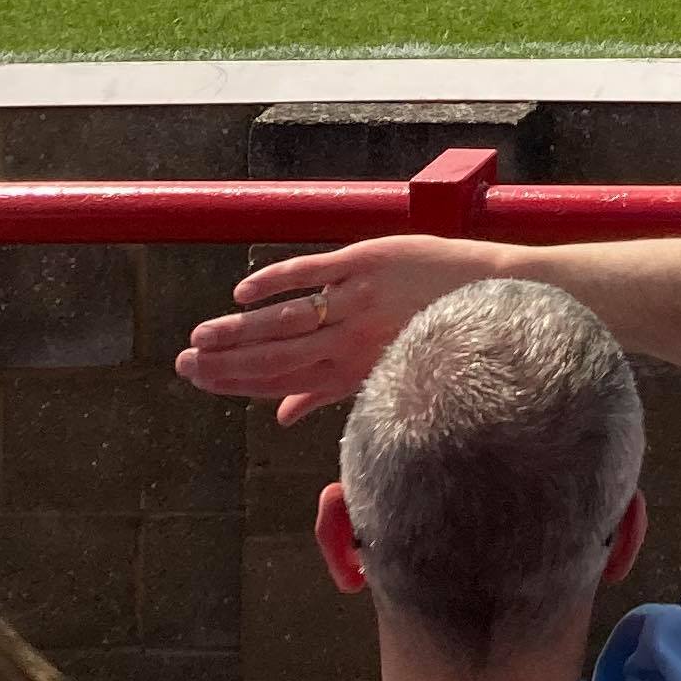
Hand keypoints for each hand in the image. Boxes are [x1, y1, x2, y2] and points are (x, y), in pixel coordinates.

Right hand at [176, 234, 502, 422]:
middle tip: (183, 362)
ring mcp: (357, 301)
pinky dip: (276, 282)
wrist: (497, 294)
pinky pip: (312, 274)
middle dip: (225, 362)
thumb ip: (328, 394)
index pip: (279, 382)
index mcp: (351, 372)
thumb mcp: (383, 373)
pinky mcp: (368, 262)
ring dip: (239, 331)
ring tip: (201, 336)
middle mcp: (350, 342)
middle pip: (275, 357)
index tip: (196, 378)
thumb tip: (282, 418)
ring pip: (285, 322)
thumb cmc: (439, 336)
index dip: (234, 382)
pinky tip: (243, 293)